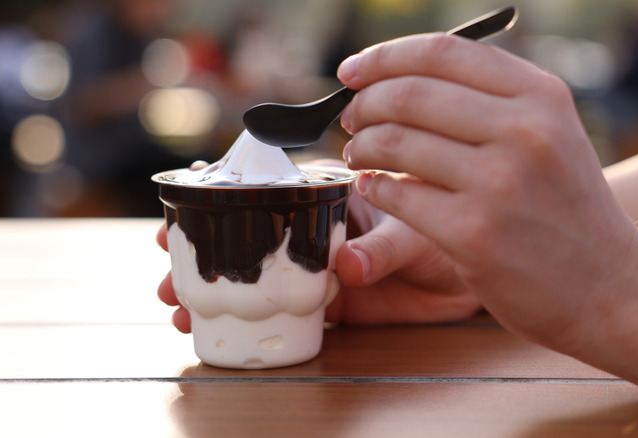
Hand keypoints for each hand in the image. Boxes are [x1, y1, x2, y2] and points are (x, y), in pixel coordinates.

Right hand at [156, 162, 481, 331]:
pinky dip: (250, 321)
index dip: (223, 191)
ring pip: (257, 273)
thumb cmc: (451, 231)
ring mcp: (318, 266)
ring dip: (215, 286)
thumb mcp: (417, 233)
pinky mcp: (329, 304)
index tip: (184, 199)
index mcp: (332, 193)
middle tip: (165, 257)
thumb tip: (347, 266)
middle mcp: (316, 227)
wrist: (471, 277)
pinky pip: (283, 312)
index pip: (269, 184)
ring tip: (176, 301)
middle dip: (202, 242)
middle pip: (248, 230)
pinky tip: (213, 328)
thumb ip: (382, 248)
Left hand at [337, 33, 637, 352]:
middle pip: (410, 94)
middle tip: (352, 118)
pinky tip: (373, 188)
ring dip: (362, 145)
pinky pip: (396, 196)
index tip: (352, 71)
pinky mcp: (473, 234)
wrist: (609, 286)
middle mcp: (525, 131)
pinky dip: (372, 188)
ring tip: (360, 153)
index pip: (443, 52)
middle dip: (365, 104)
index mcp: (542, 96)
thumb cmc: (567, 208)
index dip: (384, 56)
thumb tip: (403, 75)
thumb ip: (492, 99)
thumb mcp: (552, 134)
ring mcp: (499, 183)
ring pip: (395, 142)